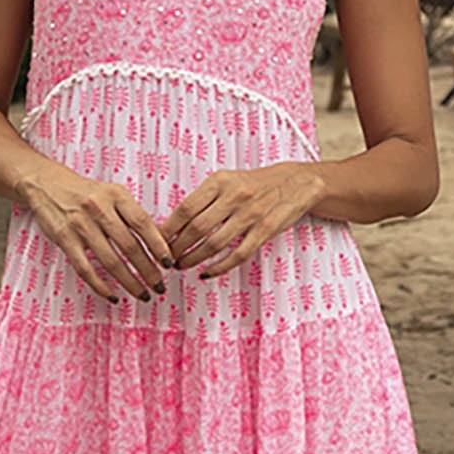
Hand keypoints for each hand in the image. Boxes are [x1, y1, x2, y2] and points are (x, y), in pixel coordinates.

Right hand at [17, 163, 172, 300]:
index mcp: (116, 195)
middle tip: (160, 286)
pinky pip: (85, 268)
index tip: (169, 263)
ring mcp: (80, 225)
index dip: (158, 245)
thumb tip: (159, 244)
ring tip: (142, 294)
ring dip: (129, 282)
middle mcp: (99, 208)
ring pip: (110, 260)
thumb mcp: (112, 193)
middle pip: (129, 246)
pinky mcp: (64, 239)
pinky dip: (101, 285)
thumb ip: (132, 214)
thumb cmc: (86, 192)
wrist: (46, 184)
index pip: (143, 223)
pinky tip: (113, 295)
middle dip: (148, 270)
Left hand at [161, 163, 326, 277]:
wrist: (296, 182)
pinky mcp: (265, 230)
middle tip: (166, 258)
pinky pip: (238, 254)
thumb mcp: (227, 181)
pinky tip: (206, 273)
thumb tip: (172, 223)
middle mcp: (234, 196)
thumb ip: (203, 199)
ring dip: (194, 259)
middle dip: (177, 247)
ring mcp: (251, 214)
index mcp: (220, 181)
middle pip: (197, 228)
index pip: (186, 208)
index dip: (168, 228)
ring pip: (214, 243)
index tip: (157, 242)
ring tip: (181, 266)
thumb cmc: (254, 184)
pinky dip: (219, 267)